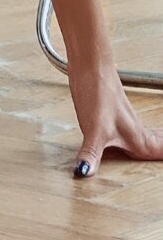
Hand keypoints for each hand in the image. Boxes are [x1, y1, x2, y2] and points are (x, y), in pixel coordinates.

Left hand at [68, 62, 162, 176]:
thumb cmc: (97, 93)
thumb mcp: (94, 131)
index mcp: (137, 139)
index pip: (161, 152)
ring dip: (157, 144)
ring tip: (160, 147)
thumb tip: (84, 172)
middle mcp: (134, 131)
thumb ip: (91, 154)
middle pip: (158, 145)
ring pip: (147, 138)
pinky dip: (142, 136)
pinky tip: (130, 138)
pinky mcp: (113, 114)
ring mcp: (124, 121)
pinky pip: (134, 130)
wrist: (89, 66)